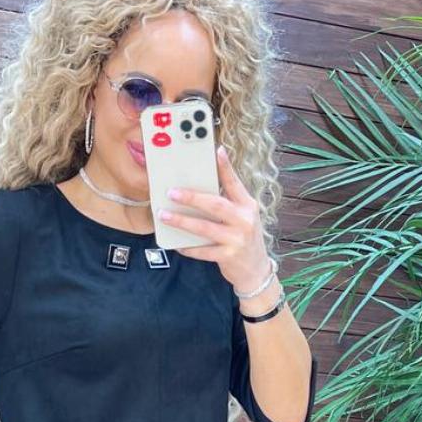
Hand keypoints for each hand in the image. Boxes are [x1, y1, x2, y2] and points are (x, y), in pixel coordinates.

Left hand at [159, 144, 271, 291]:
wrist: (256, 270)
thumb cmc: (244, 238)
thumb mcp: (243, 216)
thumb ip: (228, 202)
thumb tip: (201, 188)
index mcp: (247, 205)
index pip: (235, 183)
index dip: (226, 167)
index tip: (217, 151)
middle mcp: (244, 220)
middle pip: (215, 205)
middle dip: (191, 197)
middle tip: (172, 192)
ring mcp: (236, 239)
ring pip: (205, 228)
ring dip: (182, 221)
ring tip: (165, 215)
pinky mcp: (228, 256)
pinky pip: (202, 251)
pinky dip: (188, 247)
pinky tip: (177, 244)